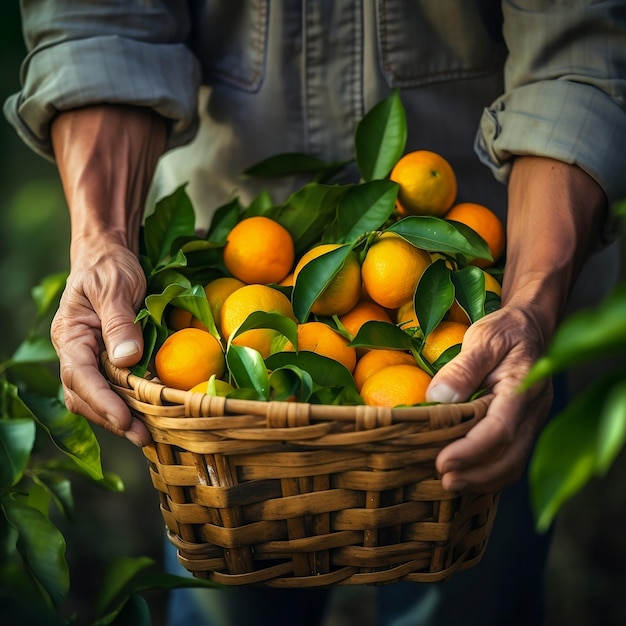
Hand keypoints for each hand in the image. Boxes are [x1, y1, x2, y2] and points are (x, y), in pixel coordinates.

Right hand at [50, 104, 166, 444]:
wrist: (109, 255)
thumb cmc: (109, 267)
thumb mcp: (115, 288)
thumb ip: (119, 322)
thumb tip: (127, 359)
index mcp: (71, 336)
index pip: (80, 376)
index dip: (102, 401)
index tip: (125, 419)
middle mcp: (76, 352)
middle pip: (84, 396)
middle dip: (112, 419)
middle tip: (144, 437)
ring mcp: (90, 357)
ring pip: (96, 397)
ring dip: (120, 417)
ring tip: (150, 434)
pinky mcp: (107, 359)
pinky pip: (112, 387)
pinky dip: (128, 403)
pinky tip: (149, 413)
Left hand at [427, 155, 607, 492]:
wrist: (530, 327)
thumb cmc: (505, 330)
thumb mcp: (483, 338)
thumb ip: (462, 368)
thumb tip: (438, 397)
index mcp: (523, 388)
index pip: (500, 429)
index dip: (471, 451)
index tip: (443, 462)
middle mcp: (532, 411)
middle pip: (510, 457)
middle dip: (476, 475)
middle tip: (443, 481)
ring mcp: (530, 421)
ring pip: (513, 463)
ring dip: (482, 479)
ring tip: (450, 484)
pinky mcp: (523, 426)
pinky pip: (511, 457)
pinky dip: (489, 472)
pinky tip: (466, 475)